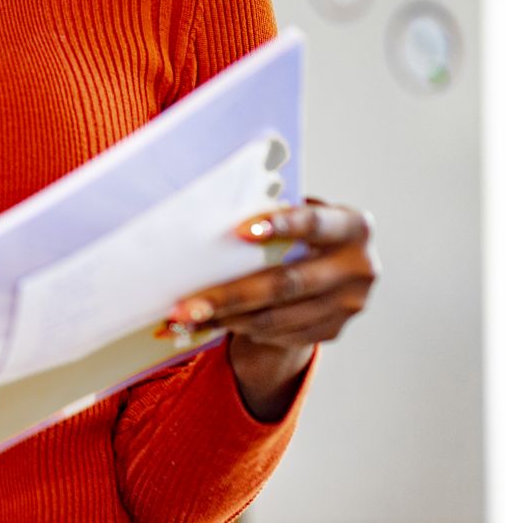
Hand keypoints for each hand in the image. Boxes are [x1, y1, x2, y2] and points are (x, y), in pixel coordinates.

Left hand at [168, 199, 376, 420]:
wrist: (337, 263)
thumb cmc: (303, 227)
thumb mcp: (303, 210)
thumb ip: (277, 211)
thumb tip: (212, 215)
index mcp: (353, 227)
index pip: (315, 224)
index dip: (281, 226)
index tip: (239, 231)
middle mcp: (359, 269)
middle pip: (287, 284)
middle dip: (231, 295)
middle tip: (186, 304)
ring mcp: (348, 305)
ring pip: (278, 317)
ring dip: (227, 319)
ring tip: (186, 318)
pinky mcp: (333, 330)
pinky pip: (280, 334)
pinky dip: (241, 329)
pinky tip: (209, 324)